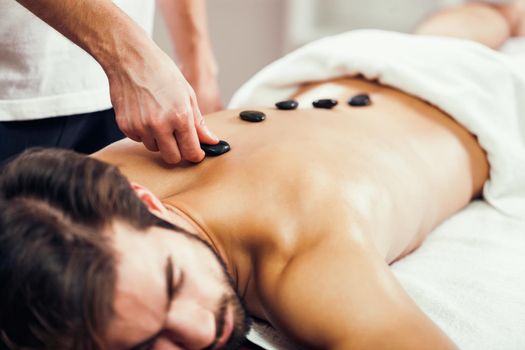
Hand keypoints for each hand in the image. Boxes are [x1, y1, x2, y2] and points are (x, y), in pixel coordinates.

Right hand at [107, 46, 218, 163]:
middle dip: (178, 152)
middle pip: (172, 158)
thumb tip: (211, 141)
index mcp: (180, 117)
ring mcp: (140, 126)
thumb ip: (199, 122)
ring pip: (154, 148)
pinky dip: (143, 132)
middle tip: (178, 138)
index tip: (196, 152)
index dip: (196, 155)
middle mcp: (159, 125)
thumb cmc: (162, 72)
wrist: (130, 59)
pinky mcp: (125, 126)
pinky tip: (144, 114)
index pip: (191, 152)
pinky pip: (138, 139)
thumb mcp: (188, 95)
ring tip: (159, 117)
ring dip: (159, 140)